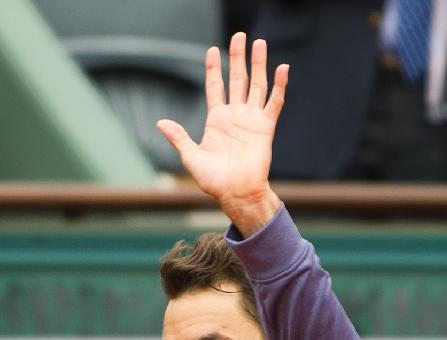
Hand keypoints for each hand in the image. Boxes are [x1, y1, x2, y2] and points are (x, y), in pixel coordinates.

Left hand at [157, 32, 288, 234]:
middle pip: (238, 79)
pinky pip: (274, 102)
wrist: (237, 193)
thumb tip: (160, 123)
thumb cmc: (214, 180)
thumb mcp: (191, 157)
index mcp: (217, 120)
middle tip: (240, 36)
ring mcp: (251, 120)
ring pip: (257, 85)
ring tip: (259, 43)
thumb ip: (179, 137)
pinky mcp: (266, 127)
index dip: (214, 68)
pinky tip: (282, 68)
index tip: (212, 50)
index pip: (215, 87)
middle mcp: (235, 116)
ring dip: (258, 64)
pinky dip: (279, 86)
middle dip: (238, 57)